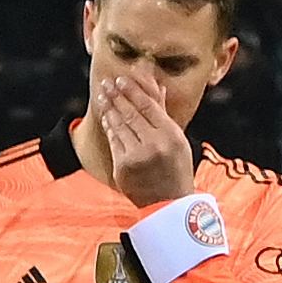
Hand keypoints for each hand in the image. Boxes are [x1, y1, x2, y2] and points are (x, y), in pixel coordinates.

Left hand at [98, 76, 194, 206]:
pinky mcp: (122, 168)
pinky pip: (113, 142)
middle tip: (106, 83)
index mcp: (171, 135)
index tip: (121, 79)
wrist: (169, 203)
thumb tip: (156, 86)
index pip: (148, 106)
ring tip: (103, 97)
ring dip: (109, 109)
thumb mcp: (178, 140)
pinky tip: (106, 118)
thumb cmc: (176, 169)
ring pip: (119, 126)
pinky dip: (109, 128)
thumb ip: (164, 113)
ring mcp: (136, 157)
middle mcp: (154, 145)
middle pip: (130, 113)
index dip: (132, 90)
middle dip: (116, 96)